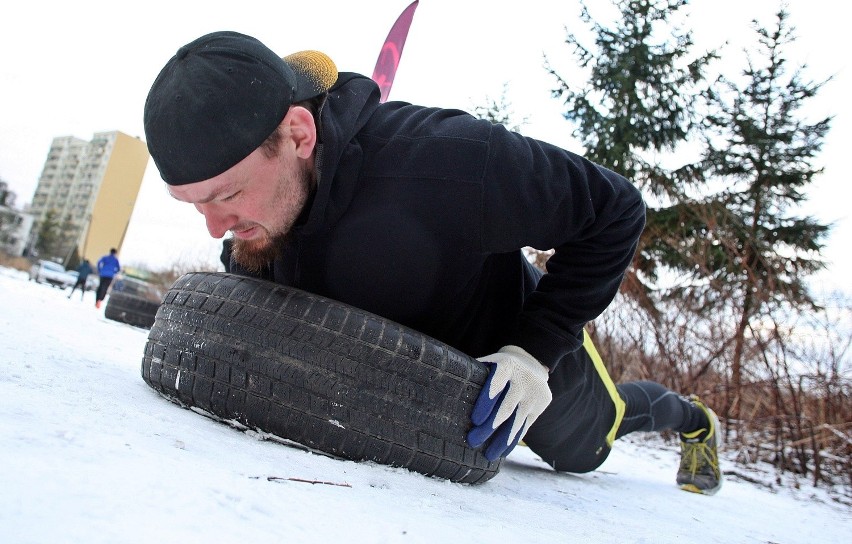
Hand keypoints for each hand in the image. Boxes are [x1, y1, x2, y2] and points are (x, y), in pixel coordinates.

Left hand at [468, 345, 551, 460]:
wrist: (531, 364)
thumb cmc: (498, 368)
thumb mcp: (489, 364)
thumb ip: (474, 374)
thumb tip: (445, 391)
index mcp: (507, 365)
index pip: (496, 383)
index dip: (486, 401)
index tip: (474, 419)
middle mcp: (523, 379)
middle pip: (505, 408)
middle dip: (489, 427)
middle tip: (472, 441)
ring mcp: (534, 394)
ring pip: (516, 422)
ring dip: (501, 440)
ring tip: (488, 455)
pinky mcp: (540, 406)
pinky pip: (525, 427)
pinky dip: (513, 440)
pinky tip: (503, 452)